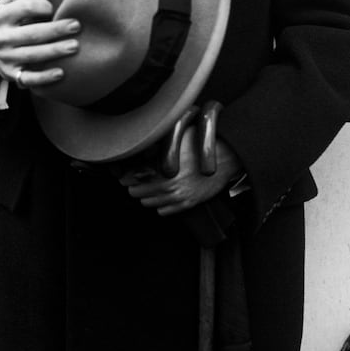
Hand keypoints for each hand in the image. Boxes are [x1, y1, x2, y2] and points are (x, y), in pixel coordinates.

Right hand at [0, 0, 79, 90]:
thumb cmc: (8, 18)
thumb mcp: (7, 0)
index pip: (24, 8)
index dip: (43, 6)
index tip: (54, 7)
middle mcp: (0, 37)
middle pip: (32, 33)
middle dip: (55, 30)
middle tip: (76, 26)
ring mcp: (5, 57)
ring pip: (33, 55)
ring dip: (54, 51)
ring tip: (74, 46)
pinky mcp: (10, 74)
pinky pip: (28, 78)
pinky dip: (44, 77)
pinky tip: (61, 73)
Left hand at [119, 128, 241, 215]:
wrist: (225, 156)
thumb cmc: (201, 143)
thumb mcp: (175, 138)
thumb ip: (154, 147)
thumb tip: (138, 153)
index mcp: (162, 167)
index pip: (132, 176)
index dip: (126, 174)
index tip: (124, 173)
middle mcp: (168, 184)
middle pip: (136, 191)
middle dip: (134, 184)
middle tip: (135, 179)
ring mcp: (178, 196)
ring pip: (148, 203)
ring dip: (146, 195)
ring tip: (150, 185)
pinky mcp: (187, 204)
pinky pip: (163, 211)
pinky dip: (160, 204)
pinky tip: (163, 194)